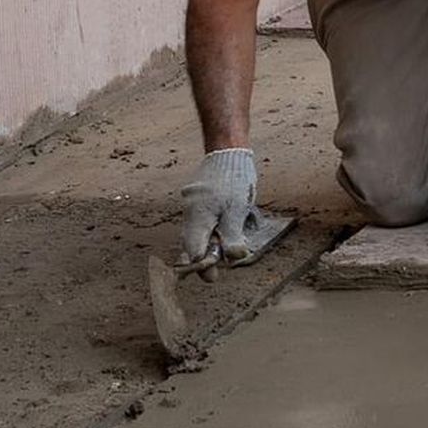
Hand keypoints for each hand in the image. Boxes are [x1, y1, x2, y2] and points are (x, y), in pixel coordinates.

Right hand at [181, 147, 257, 264]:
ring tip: (222, 248)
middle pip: (191, 244)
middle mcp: (189, 213)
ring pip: (194, 233)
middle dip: (203, 257)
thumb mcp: (238, 211)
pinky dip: (208, 230)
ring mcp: (190, 205)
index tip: (214, 277)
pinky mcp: (195, 198)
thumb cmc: (234, 179)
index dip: (203, 267)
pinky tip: (220, 229)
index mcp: (197, 218)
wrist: (227, 150)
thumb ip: (233, 236)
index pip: (193, 252)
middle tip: (218, 268)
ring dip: (207, 243)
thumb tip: (232, 259)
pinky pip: (198, 221)